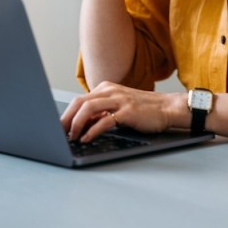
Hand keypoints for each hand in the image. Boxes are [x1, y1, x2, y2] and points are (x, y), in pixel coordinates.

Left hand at [60, 81, 186, 142]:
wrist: (168, 108)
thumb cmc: (143, 110)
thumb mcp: (118, 107)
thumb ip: (101, 113)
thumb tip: (80, 125)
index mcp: (107, 88)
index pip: (79, 100)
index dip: (66, 115)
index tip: (60, 129)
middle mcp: (111, 91)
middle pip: (79, 102)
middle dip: (66, 119)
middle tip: (60, 134)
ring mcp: (120, 100)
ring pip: (88, 108)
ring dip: (76, 124)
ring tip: (72, 137)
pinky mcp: (128, 111)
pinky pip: (104, 121)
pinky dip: (92, 131)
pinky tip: (87, 138)